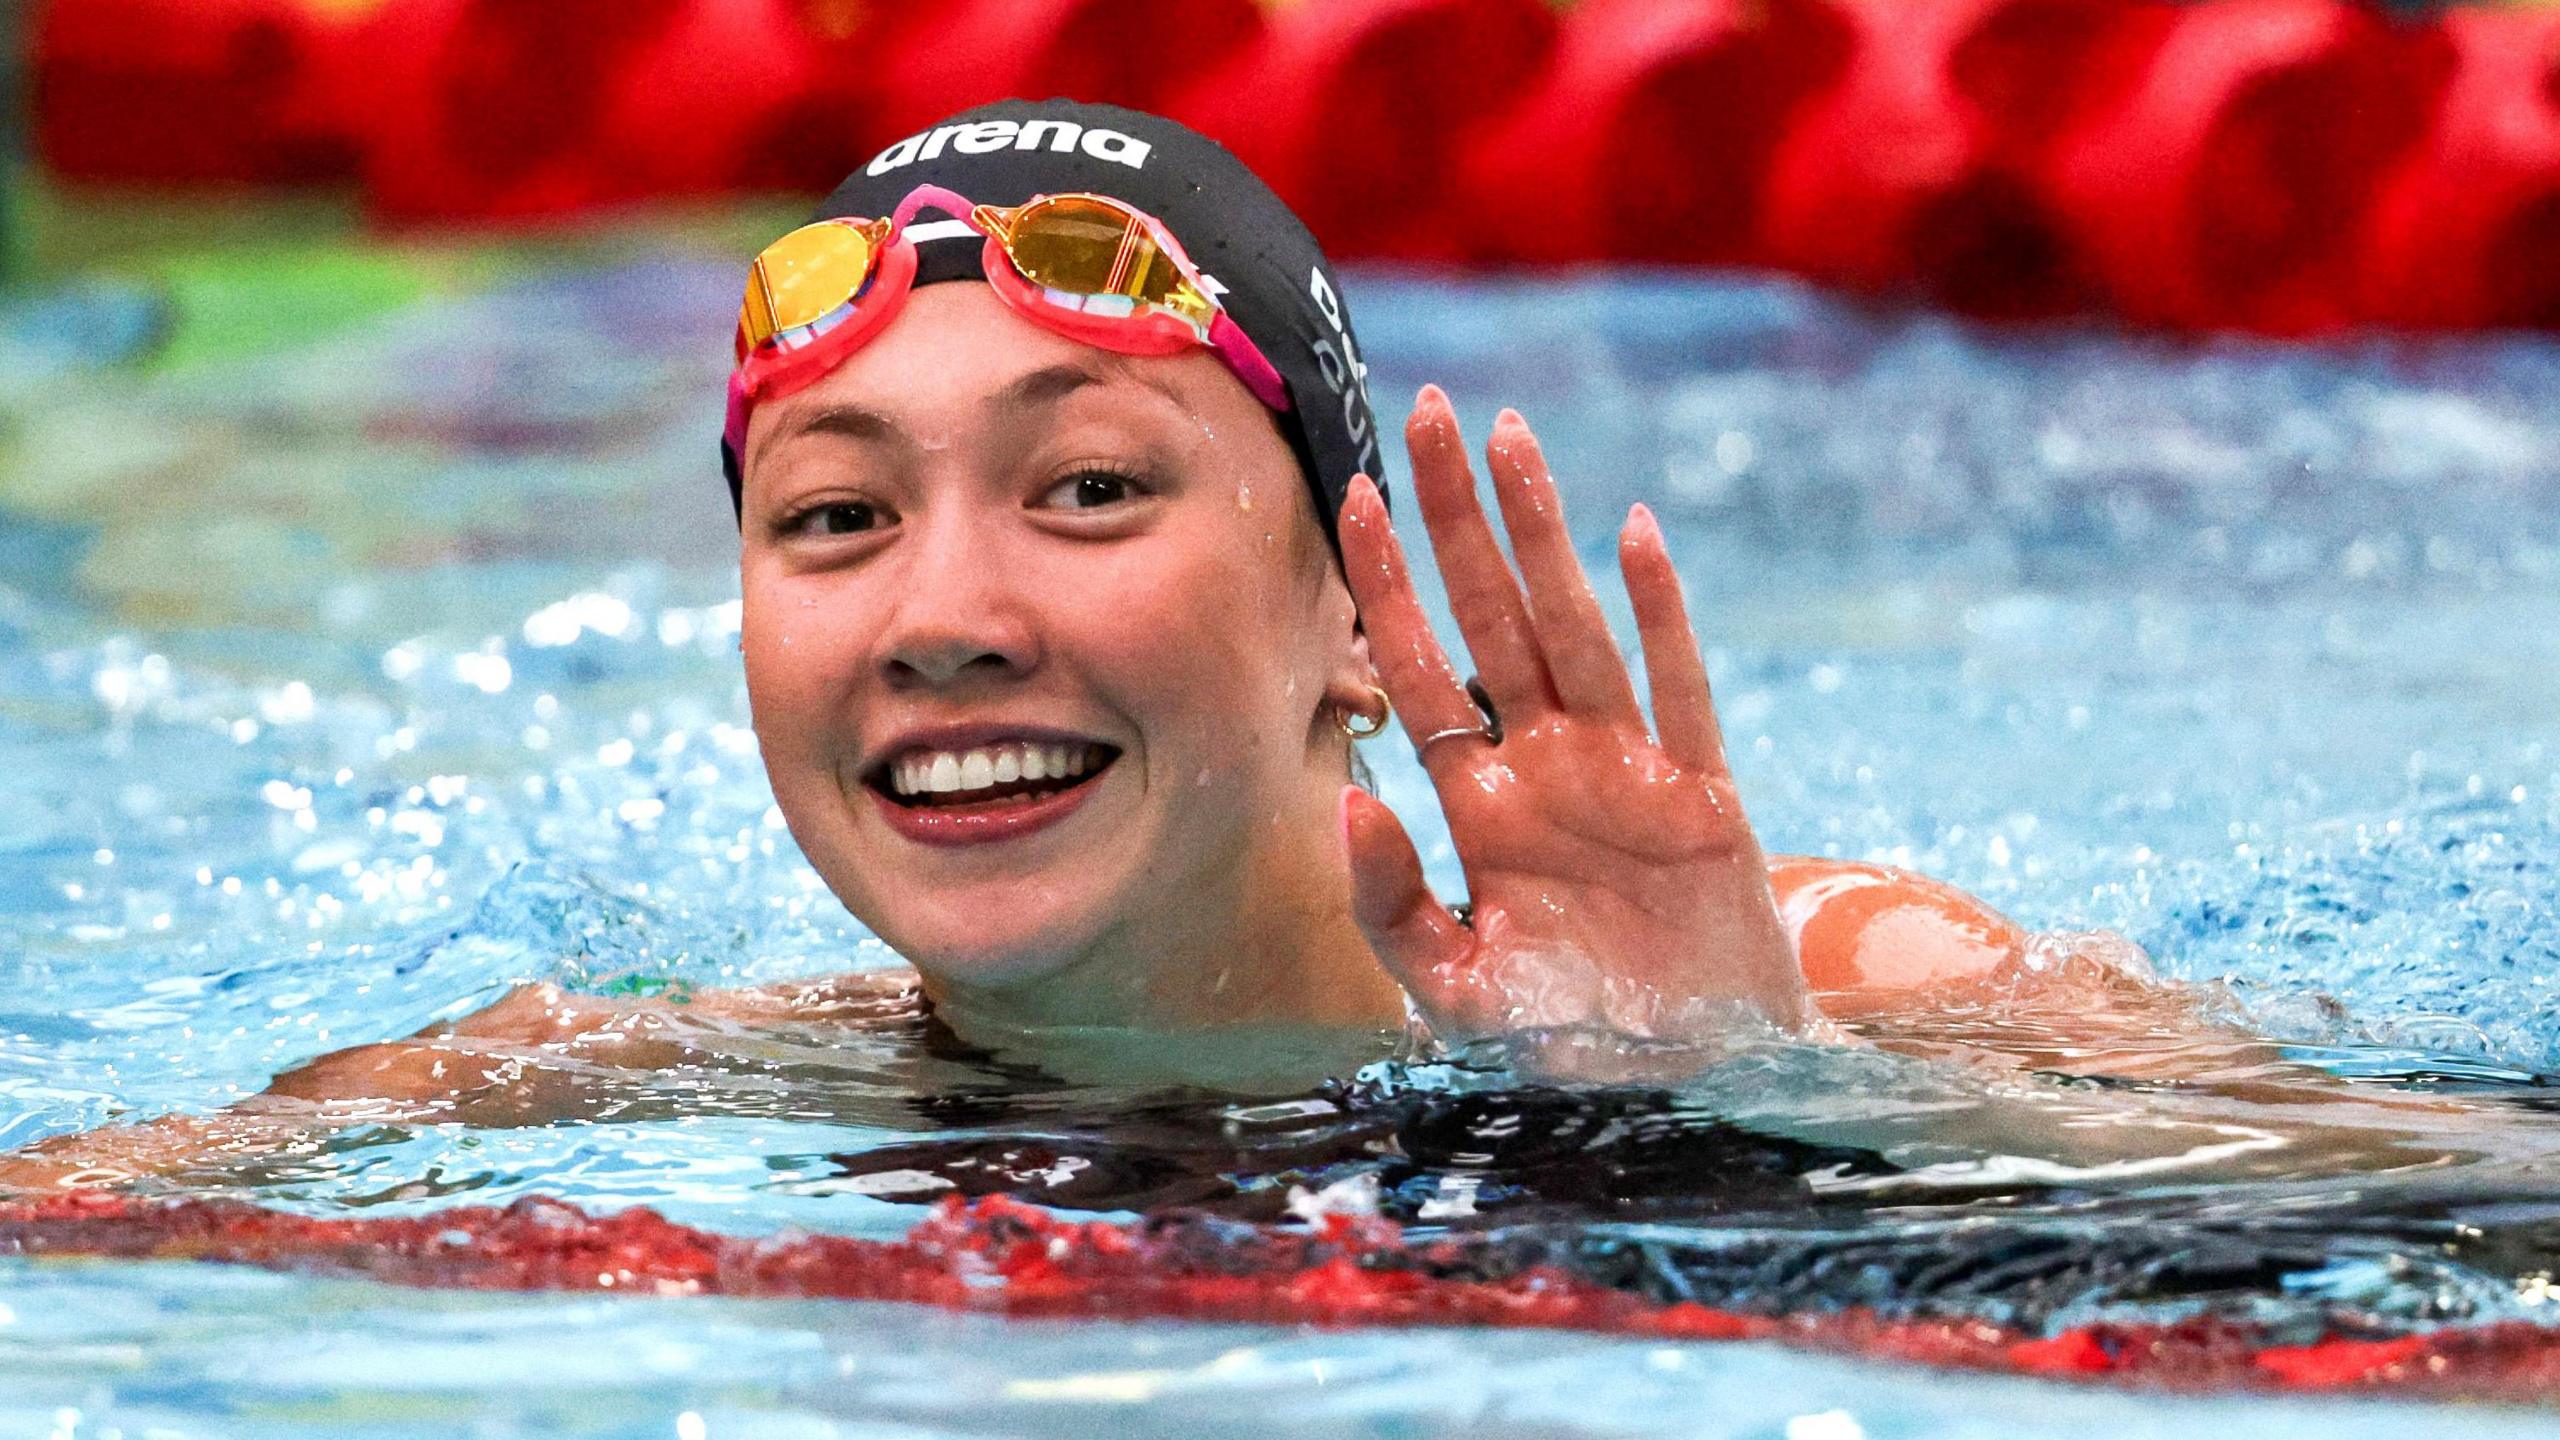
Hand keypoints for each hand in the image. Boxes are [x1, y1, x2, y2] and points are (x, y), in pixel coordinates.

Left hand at [1336, 387, 1811, 1070]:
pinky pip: (1679, 688)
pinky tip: (1633, 535)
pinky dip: (1660, 614)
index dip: (1386, 587)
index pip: (1420, 671)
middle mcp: (1548, 766)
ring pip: (1575, 626)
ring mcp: (1626, 771)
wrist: (1695, 1080)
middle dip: (1456, 518)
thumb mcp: (1459, 992)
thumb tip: (1346, 804)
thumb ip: (1393, 906)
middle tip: (1430, 411)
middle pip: (1491, 616)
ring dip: (1541, 533)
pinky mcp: (1703, 796)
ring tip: (1510, 437)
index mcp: (1482, 805)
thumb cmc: (1572, 1039)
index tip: (1353, 495)